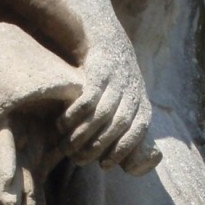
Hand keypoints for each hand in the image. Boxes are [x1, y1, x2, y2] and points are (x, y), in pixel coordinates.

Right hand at [60, 34, 158, 174]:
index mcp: (142, 105)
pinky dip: (74, 116)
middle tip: (77, 160)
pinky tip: (62, 124)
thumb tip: (123, 164)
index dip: (121, 150)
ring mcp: (116, 83)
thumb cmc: (115, 84)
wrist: (107, 40)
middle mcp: (132, 94)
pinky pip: (87, 100)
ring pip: (101, 116)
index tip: (104, 165)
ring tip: (65, 146)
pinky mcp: (99, 73)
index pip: (137, 133)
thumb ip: (127, 128)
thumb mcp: (129, 102)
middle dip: (96, 147)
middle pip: (116, 127)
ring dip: (81, 134)